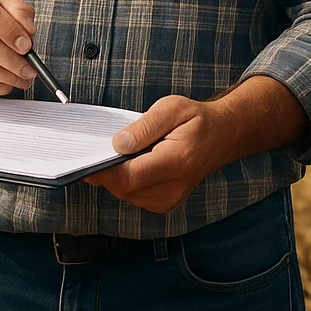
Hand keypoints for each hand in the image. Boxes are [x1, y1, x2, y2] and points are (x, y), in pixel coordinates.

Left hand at [84, 95, 233, 213]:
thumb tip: (117, 143)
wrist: (223, 135)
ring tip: (121, 153)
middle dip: (107, 171)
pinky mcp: (166, 203)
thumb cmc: (197, 119)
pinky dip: (127, 182)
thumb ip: (144, 126)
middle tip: (98, 150)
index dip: (104, 170)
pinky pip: (136, 197)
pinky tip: (132, 163)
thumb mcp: (171, 107)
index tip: (87, 158)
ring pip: (128, 195)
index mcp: (177, 161)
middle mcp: (175, 187)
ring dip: (117, 176)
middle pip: (125, 188)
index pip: (130, 176)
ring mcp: (171, 199)